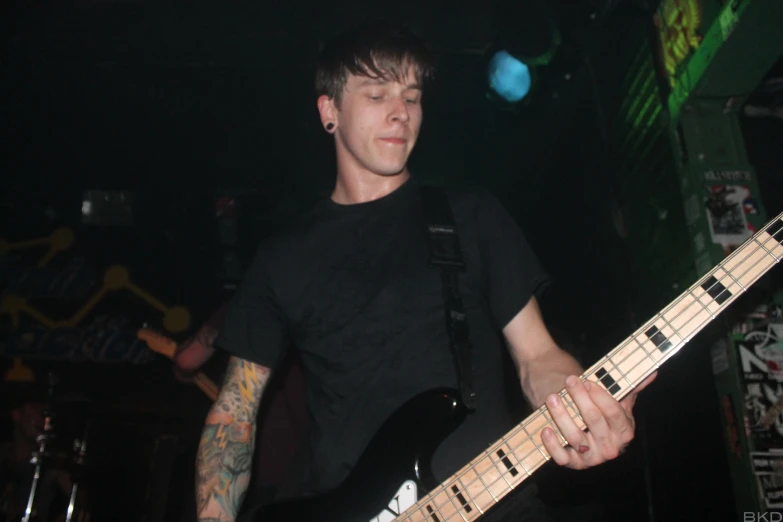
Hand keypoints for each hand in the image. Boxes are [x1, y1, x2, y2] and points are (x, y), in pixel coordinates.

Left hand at [540, 372, 656, 469]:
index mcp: (625, 431)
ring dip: (561, 415)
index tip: (586, 381)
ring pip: (575, 436)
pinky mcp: (573, 463)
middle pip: (593, 420)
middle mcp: (611, 448)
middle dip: (580, 398)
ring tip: (552, 397)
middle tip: (569, 380)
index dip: (599, 395)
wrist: (579, 422)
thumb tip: (651, 372)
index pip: (613, 412)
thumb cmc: (598, 406)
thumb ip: (631, 386)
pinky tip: (546, 429)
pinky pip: (562, 458)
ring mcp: (592, 457)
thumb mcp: (616, 397)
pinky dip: (553, 444)